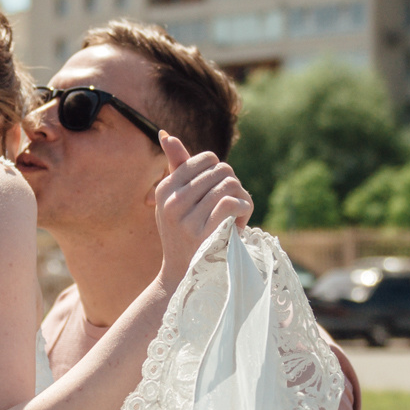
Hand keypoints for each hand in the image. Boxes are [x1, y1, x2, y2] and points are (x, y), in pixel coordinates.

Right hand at [154, 133, 252, 288]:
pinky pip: (232, 202)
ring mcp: (186, 219)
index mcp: (165, 189)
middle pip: (222, 170)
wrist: (186, 275)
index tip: (217, 194)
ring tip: (235, 218)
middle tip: (230, 209)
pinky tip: (240, 223)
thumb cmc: (184, 233)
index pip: (206, 159)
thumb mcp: (175, 200)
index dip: (220, 174)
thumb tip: (165, 133)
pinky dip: (244, 210)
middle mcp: (171, 202)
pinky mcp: (203, 234)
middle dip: (233, 187)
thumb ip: (176, 166)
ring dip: (241, 201)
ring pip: (229, 185)